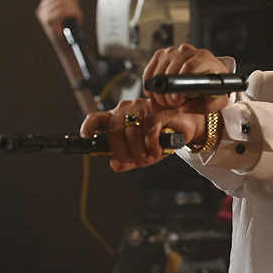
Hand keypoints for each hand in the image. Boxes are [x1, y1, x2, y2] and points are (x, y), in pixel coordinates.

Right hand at [35, 0, 83, 43]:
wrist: (67, 45)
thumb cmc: (68, 30)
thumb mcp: (70, 11)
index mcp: (44, 7)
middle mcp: (42, 11)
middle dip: (70, 1)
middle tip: (76, 10)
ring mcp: (44, 16)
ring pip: (61, 3)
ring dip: (73, 8)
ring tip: (77, 15)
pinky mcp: (49, 22)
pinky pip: (62, 11)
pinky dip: (72, 13)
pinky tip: (76, 18)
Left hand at [80, 98, 205, 172]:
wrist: (187, 126)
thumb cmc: (162, 136)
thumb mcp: (141, 152)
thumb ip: (127, 160)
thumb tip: (115, 165)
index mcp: (118, 118)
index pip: (97, 119)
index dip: (88, 128)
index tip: (86, 137)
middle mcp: (127, 109)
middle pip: (113, 132)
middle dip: (123, 152)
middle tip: (137, 160)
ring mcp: (142, 108)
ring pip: (131, 132)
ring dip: (140, 151)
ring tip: (150, 156)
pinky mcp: (158, 110)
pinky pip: (149, 129)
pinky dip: (151, 144)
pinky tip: (157, 150)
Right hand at [142, 43, 230, 112]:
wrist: (207, 77)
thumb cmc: (213, 87)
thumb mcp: (218, 101)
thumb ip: (205, 106)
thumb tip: (183, 107)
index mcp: (204, 58)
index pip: (189, 67)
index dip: (180, 85)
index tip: (177, 100)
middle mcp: (187, 51)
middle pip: (170, 72)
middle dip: (169, 94)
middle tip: (174, 104)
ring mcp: (172, 51)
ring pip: (158, 74)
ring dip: (160, 92)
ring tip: (170, 99)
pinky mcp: (160, 55)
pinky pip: (149, 73)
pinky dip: (151, 87)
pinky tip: (160, 92)